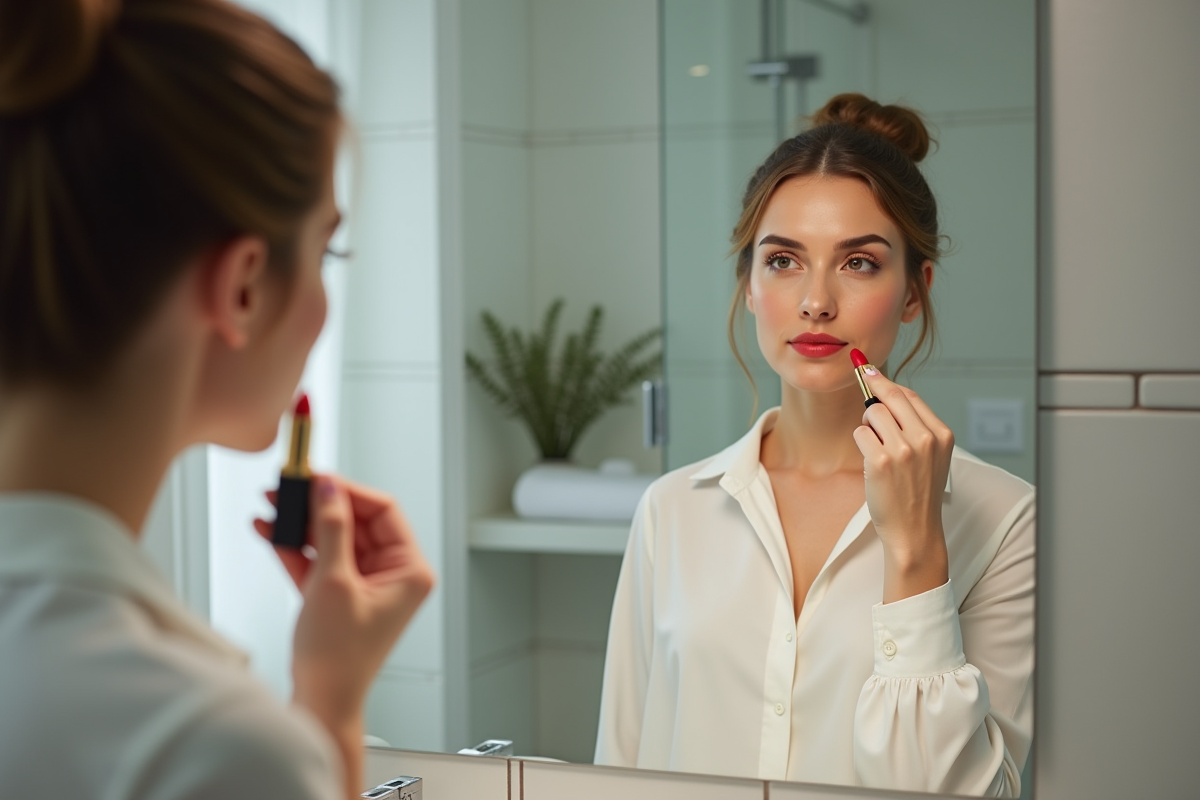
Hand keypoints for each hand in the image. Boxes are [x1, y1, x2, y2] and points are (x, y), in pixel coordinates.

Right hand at [254, 474, 434, 738]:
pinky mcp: (341, 594)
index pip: (383, 511)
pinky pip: (321, 559)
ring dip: (302, 525)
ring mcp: (366, 584)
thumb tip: (328, 489)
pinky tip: (271, 531)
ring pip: (335, 539)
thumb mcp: (334, 582)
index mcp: (410, 571)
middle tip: (289, 489)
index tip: (318, 479)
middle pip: (356, 522)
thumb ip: (331, 529)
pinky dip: (297, 548)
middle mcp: (393, 575)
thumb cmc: (338, 659)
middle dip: (318, 506)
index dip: (348, 491)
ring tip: (273, 506)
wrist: (320, 702)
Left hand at [851, 369, 952, 602]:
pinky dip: (860, 442)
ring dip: (867, 425)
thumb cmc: (918, 492)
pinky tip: (870, 460)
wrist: (915, 530)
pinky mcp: (880, 462)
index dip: (886, 382)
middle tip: (861, 377)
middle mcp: (925, 438)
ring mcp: (903, 450)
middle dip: (872, 389)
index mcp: (942, 434)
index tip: (869, 370)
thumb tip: (889, 391)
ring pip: (872, 412)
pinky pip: (860, 433)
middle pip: (890, 395)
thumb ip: (916, 425)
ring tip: (876, 447)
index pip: (910, 395)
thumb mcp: (931, 455)